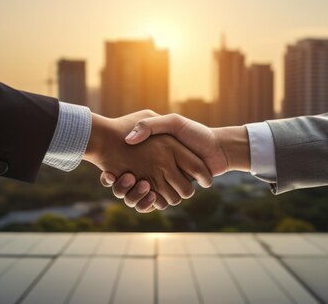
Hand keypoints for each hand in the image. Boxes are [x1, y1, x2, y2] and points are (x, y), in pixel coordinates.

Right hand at [84, 111, 212, 212]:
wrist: (219, 150)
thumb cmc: (196, 134)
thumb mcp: (173, 123)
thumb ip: (151, 126)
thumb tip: (129, 139)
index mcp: (150, 153)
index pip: (122, 165)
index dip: (112, 172)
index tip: (107, 172)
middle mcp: (154, 168)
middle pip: (127, 184)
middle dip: (120, 186)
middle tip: (114, 179)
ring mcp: (162, 181)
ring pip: (138, 196)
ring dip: (133, 196)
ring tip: (129, 186)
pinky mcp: (171, 192)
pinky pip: (154, 203)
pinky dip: (148, 204)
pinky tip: (147, 197)